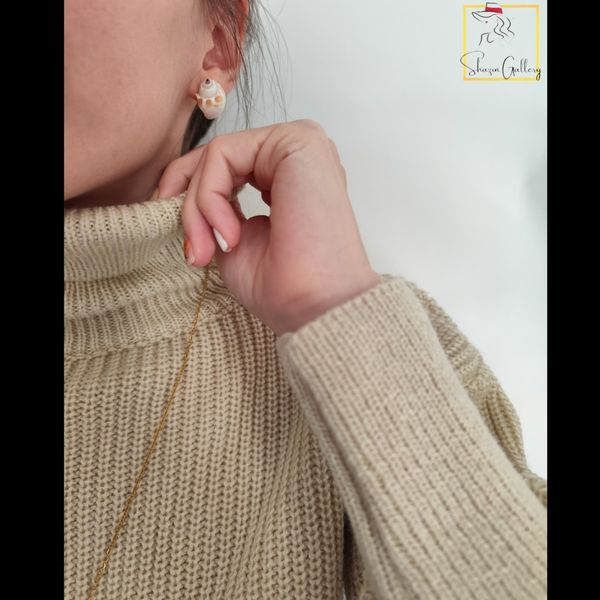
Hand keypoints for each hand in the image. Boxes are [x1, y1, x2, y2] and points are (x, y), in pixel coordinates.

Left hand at [157, 119, 380, 335]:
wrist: (314, 307)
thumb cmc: (283, 286)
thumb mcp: (231, 237)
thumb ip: (213, 205)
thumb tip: (179, 190)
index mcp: (286, 175)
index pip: (224, 166)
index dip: (189, 196)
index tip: (183, 238)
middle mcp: (295, 154)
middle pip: (217, 158)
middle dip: (190, 205)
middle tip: (194, 251)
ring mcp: (298, 143)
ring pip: (217, 156)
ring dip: (199, 207)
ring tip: (209, 249)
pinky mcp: (295, 142)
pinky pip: (223, 154)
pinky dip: (210, 196)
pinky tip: (230, 235)